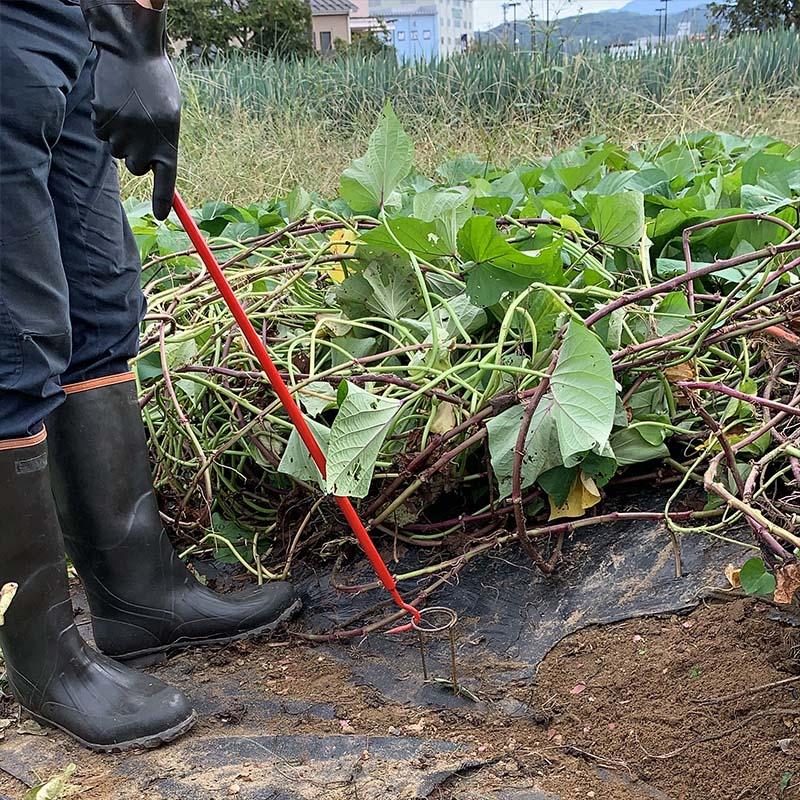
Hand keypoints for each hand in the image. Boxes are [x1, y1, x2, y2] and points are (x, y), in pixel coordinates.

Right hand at [81, 0, 180, 219]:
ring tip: (129, 110)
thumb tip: (152, 167)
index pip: (167, 179)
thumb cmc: (155, 84)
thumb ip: (163, 140)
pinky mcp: (103, 120)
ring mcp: (123, 131)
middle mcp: (146, 140)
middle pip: (136, 168)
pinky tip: (114, 103)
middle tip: (141, 132)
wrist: (132, 52)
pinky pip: (101, 133)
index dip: (162, 199)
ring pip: (116, 150)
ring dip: (121, 136)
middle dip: (136, 156)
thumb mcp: (170, 113)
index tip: (161, 217)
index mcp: (168, 140)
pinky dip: (106, 123)